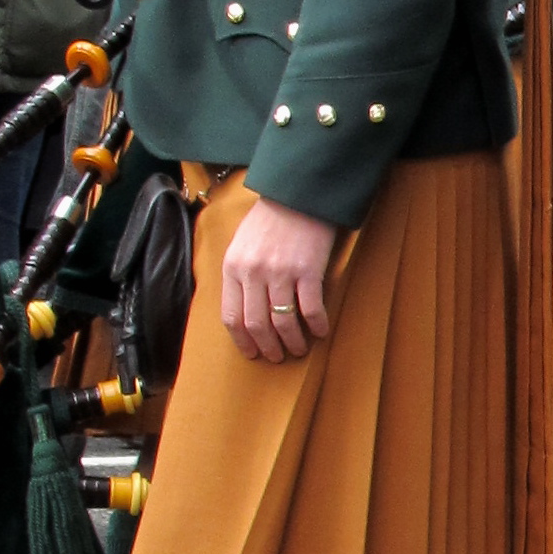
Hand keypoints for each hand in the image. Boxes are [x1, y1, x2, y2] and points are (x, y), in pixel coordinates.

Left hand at [218, 196, 337, 363]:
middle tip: (278, 357)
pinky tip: (320, 332)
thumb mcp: (241, 245)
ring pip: (283, 322)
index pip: (232, 316)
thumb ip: (239, 274)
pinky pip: (311, 309)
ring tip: (299, 350)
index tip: (253, 353)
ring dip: (292, 342)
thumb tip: (244, 308)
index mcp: (233, 268)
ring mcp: (281, 273)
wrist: (296, 196)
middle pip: (257, 325)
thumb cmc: (269, 221)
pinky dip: (316, 326)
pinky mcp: (307, 271)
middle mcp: (254, 273)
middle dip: (268, 348)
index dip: (243, 341)